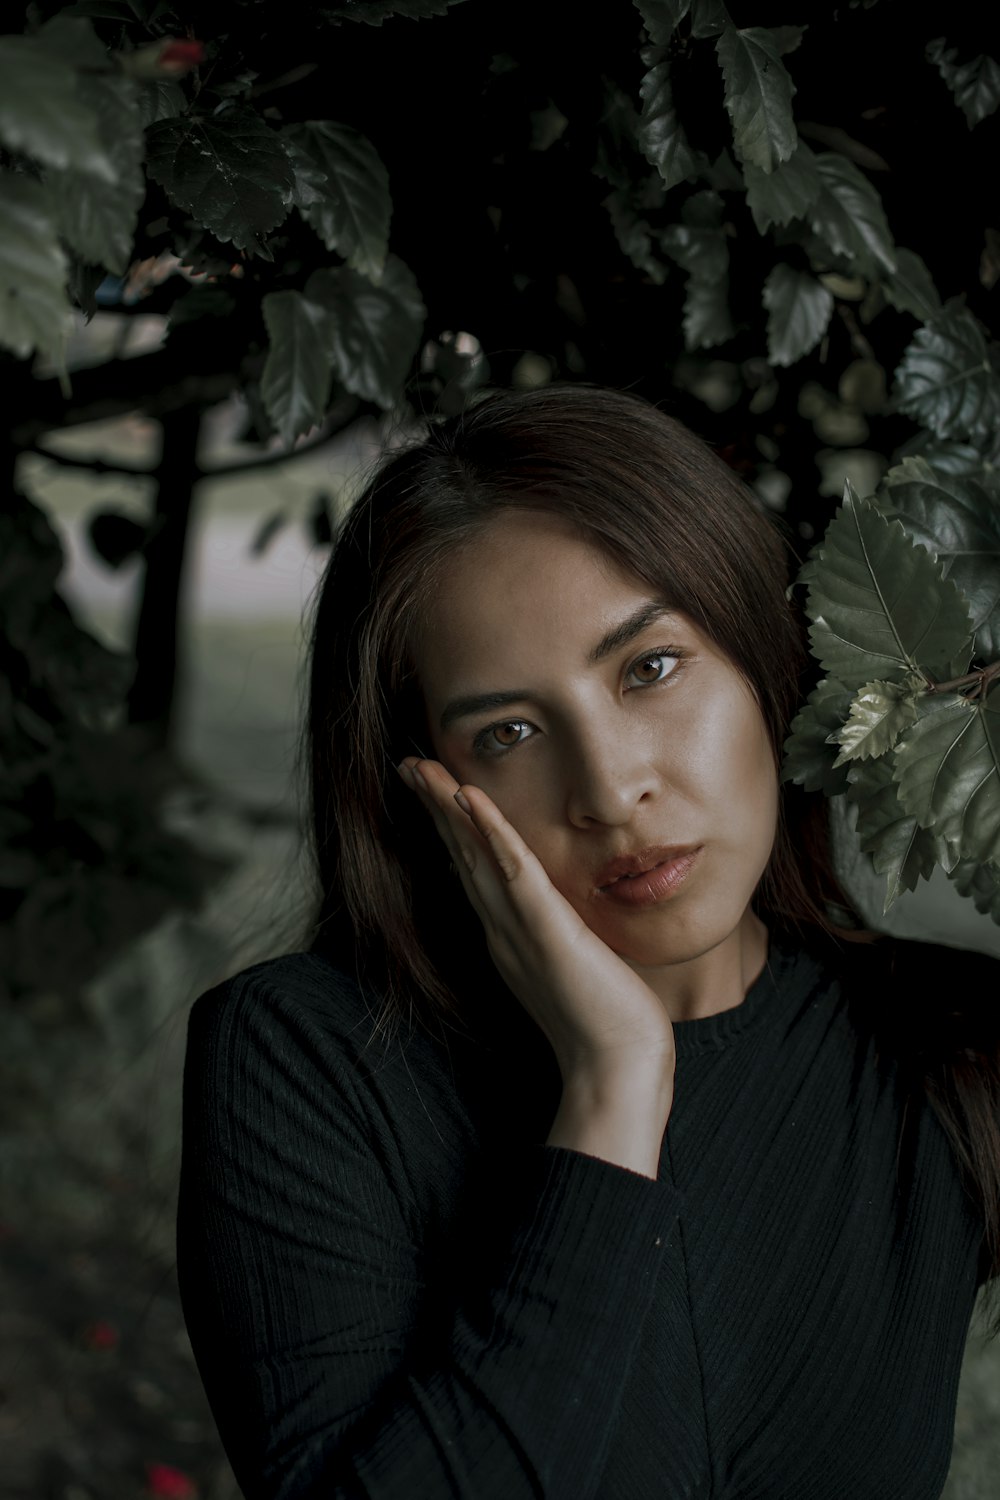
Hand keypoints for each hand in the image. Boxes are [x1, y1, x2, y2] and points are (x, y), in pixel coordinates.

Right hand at [397, 758, 675, 1095]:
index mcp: (507, 935)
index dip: (449, 826)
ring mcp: (518, 929)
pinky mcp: (546, 931)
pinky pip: (513, 872)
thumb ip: (555, 934)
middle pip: (460, 854)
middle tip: (410, 764)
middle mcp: (502, 928)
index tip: (432, 788)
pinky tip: (471, 799)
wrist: (616, 1067)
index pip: (471, 869)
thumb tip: (558, 912)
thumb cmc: (604, 1021)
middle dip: (435, 807)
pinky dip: (490, 833)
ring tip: (423, 768)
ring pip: (474, 855)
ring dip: (448, 808)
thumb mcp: (572, 964)